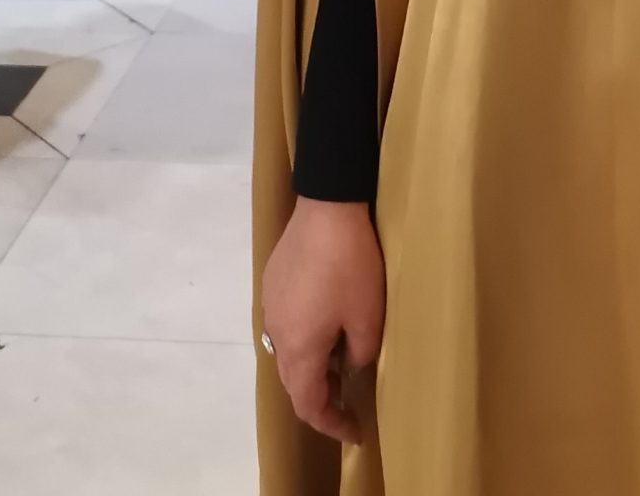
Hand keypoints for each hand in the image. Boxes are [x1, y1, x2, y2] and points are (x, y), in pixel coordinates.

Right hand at [261, 198, 384, 442]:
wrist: (326, 207)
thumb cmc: (351, 266)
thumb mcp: (368, 317)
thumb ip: (360, 354)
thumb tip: (349, 366)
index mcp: (299, 349)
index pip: (309, 404)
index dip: (332, 423)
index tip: (355, 431)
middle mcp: (277, 333)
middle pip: (294, 382)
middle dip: (321, 399)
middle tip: (349, 403)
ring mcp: (271, 306)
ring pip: (288, 352)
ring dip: (312, 367)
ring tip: (341, 363)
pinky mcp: (273, 283)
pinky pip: (286, 324)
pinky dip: (305, 338)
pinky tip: (327, 324)